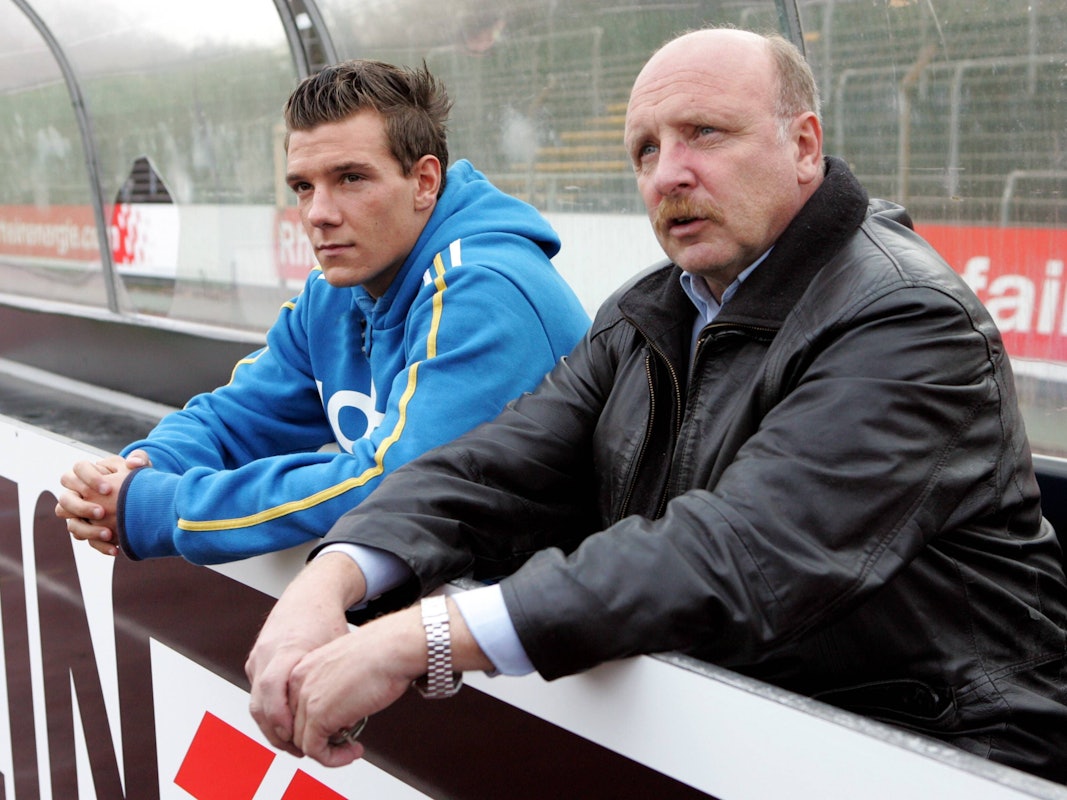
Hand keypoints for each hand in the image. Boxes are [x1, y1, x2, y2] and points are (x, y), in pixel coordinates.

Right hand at [55, 450, 149, 555]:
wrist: (143, 499)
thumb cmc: (138, 479)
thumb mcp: (142, 468)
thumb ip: (140, 459)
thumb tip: (133, 463)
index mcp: (88, 473)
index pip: (77, 470)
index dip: (88, 478)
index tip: (107, 489)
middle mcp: (78, 493)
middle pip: (65, 499)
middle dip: (81, 507)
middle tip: (102, 513)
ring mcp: (80, 514)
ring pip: (72, 524)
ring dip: (88, 530)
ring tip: (109, 534)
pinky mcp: (88, 530)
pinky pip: (86, 541)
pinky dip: (100, 546)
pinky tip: (116, 549)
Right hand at [246, 553, 367, 756]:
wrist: (309, 594)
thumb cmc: (326, 620)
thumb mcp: (336, 650)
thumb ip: (335, 683)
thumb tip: (349, 720)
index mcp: (285, 650)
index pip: (272, 694)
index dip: (283, 721)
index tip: (301, 740)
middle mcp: (265, 655)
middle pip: (260, 708)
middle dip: (279, 735)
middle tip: (302, 752)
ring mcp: (257, 658)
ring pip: (256, 706)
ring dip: (274, 729)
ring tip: (297, 744)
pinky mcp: (256, 661)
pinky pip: (258, 695)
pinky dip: (271, 713)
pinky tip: (290, 723)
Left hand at [288, 606, 425, 765]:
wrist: (393, 648)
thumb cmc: (381, 652)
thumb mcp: (346, 669)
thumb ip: (334, 689)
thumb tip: (339, 714)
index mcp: (304, 667)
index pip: (294, 708)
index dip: (313, 724)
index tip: (333, 731)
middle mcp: (299, 681)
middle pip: (296, 725)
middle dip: (320, 739)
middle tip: (345, 742)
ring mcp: (306, 698)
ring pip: (303, 741)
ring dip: (328, 752)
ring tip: (352, 749)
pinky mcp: (318, 715)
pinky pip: (315, 750)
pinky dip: (333, 759)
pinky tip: (354, 751)